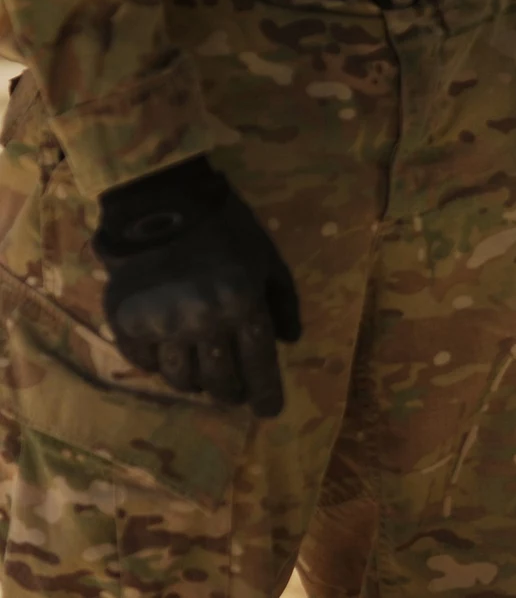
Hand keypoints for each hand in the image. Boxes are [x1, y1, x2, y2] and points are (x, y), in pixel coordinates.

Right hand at [93, 157, 301, 417]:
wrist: (161, 202)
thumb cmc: (226, 230)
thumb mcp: (268, 259)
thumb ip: (283, 302)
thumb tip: (289, 342)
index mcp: (243, 305)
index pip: (259, 365)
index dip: (266, 394)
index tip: (269, 411)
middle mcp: (204, 320)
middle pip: (220, 381)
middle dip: (232, 392)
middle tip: (235, 391)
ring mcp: (163, 323)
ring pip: (182, 379)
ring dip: (196, 381)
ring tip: (202, 372)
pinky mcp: (128, 322)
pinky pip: (145, 363)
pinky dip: (159, 364)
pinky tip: (168, 352)